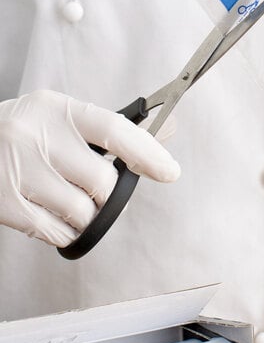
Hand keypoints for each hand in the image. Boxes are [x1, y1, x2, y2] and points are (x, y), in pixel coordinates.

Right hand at [0, 90, 180, 246]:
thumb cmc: (26, 136)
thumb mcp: (63, 120)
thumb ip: (111, 130)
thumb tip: (167, 131)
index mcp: (56, 109)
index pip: (114, 129)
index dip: (148, 152)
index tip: (169, 171)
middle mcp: (35, 136)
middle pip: (102, 181)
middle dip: (110, 195)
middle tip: (101, 193)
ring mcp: (18, 171)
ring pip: (83, 211)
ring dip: (90, 216)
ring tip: (75, 203)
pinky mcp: (4, 204)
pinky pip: (58, 232)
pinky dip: (68, 233)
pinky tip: (58, 217)